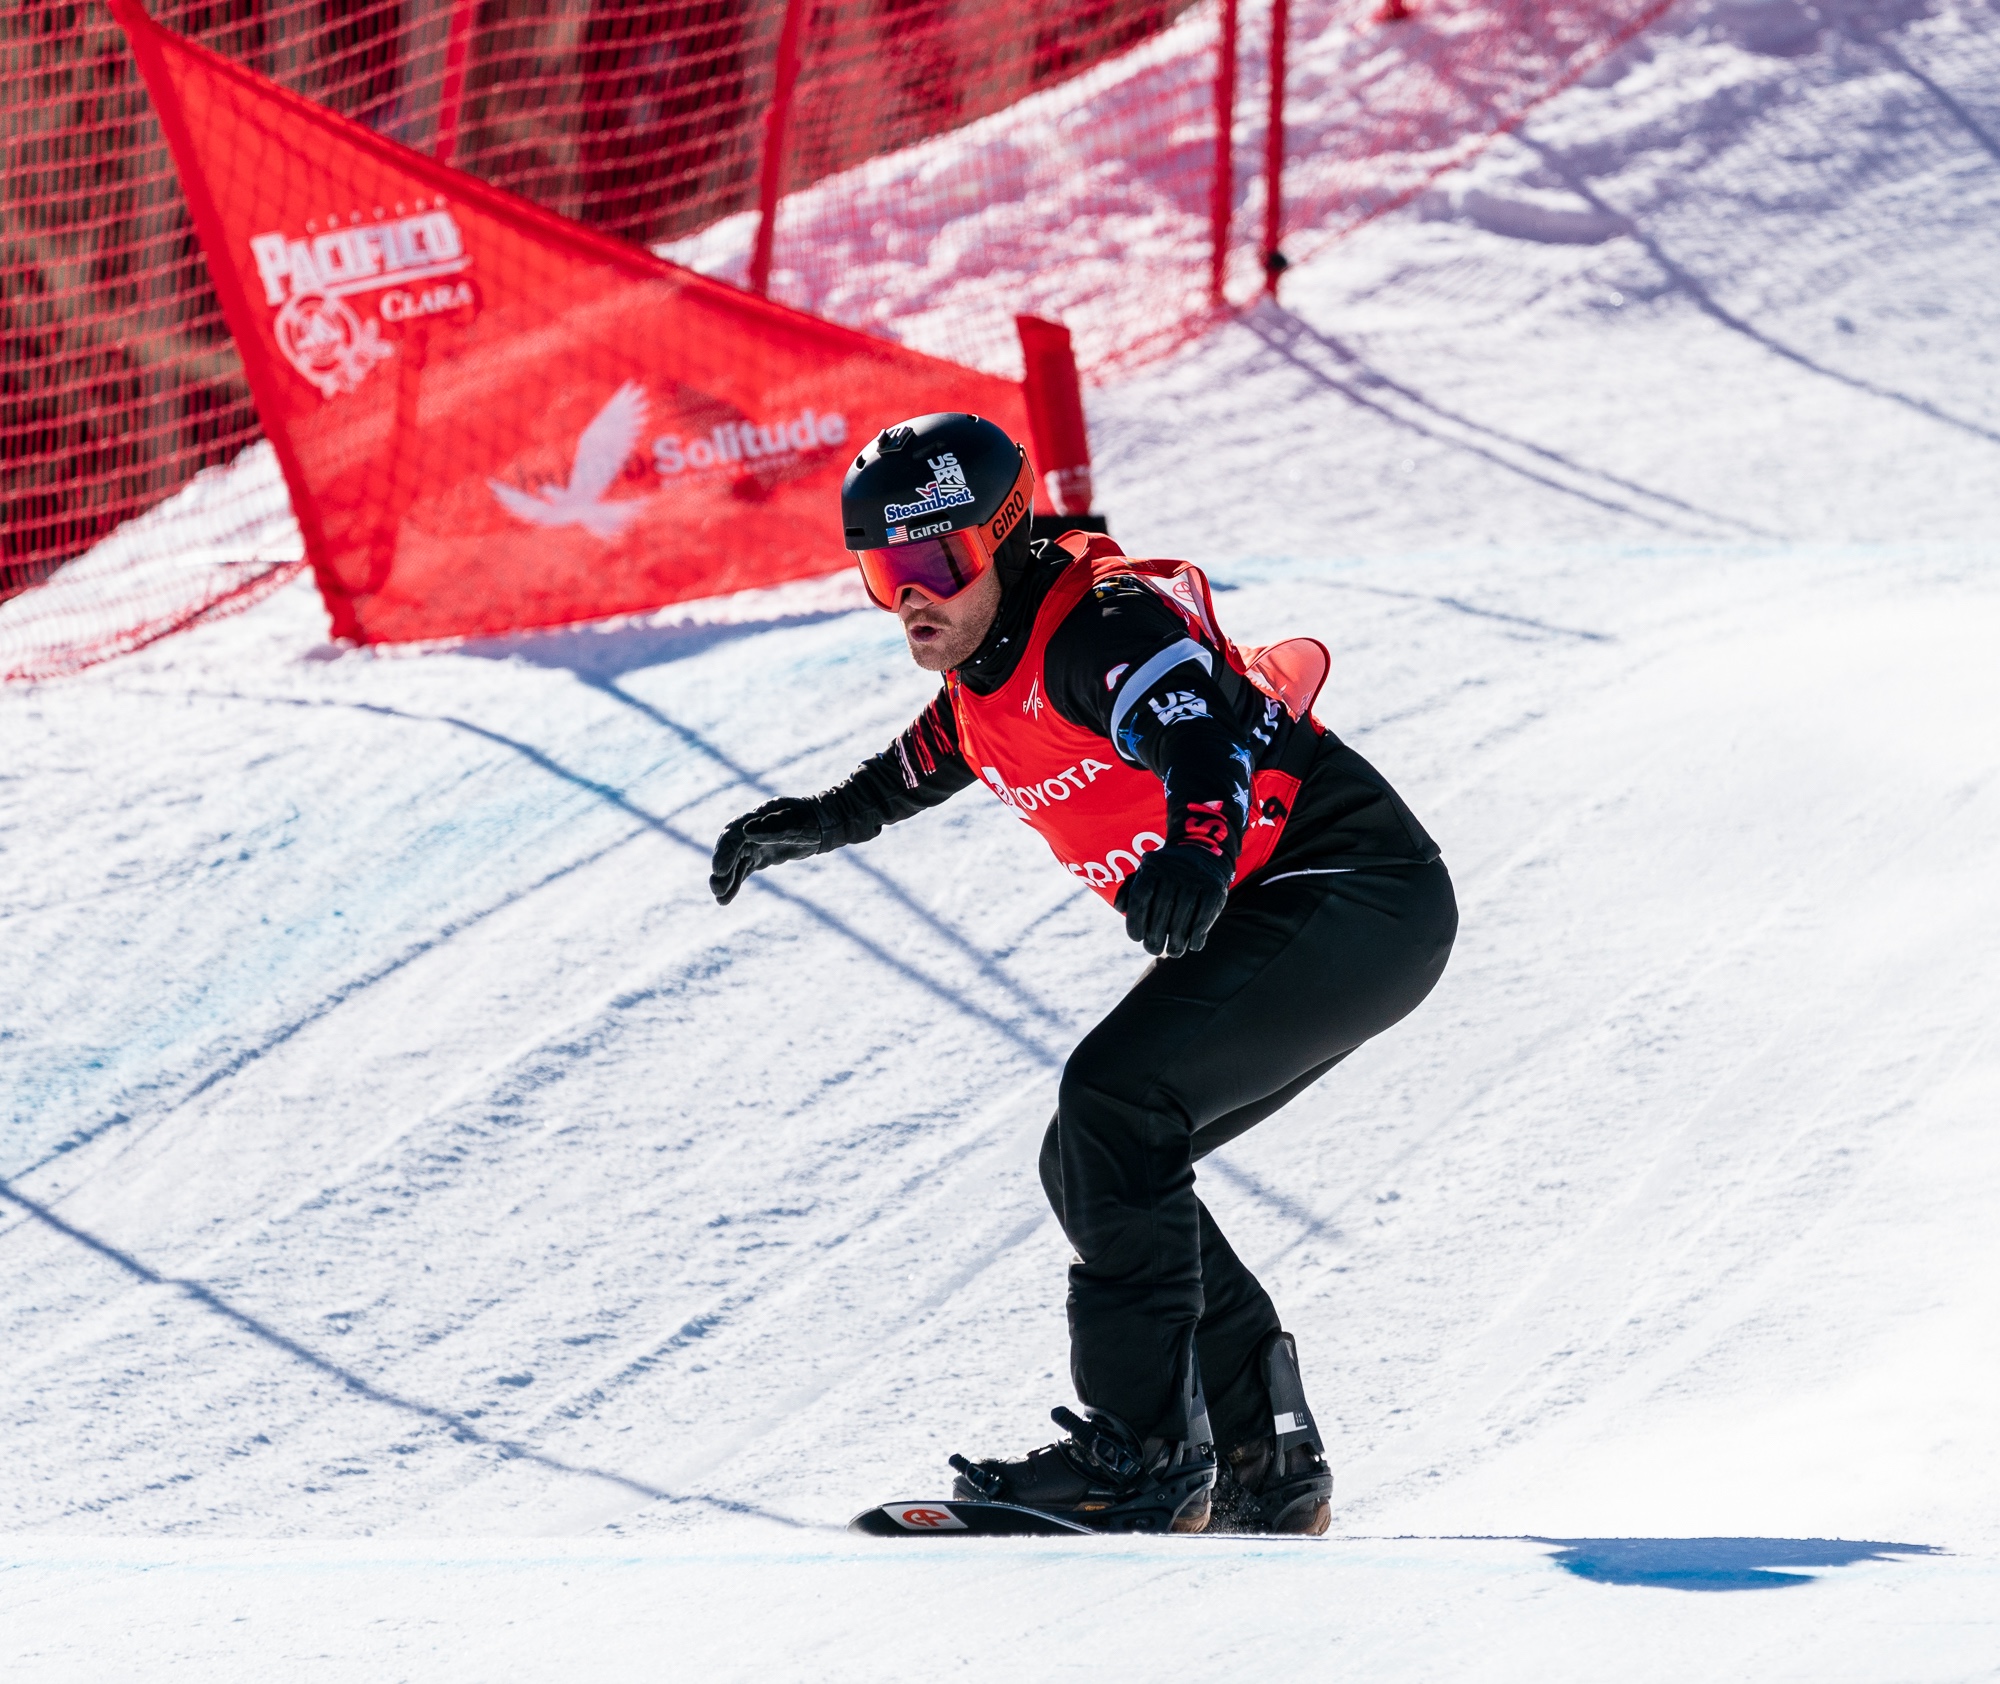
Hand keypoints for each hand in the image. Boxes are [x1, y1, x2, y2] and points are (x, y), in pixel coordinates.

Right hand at [710, 797, 823, 904]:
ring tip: (719, 898)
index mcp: (757, 817)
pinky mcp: (759, 856)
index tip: (719, 870)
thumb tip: (746, 831)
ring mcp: (754, 843)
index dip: (725, 852)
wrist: (822, 824)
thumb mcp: (796, 823)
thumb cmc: (810, 820)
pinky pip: (743, 870)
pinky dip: (735, 884)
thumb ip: (773, 827)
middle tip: (716, 889)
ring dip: (726, 880)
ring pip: (735, 862)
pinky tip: (726, 899)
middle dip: (722, 869)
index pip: (734, 834)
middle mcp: (751, 829)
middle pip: (730, 849)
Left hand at [1114, 846, 1231, 957]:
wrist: (1202, 851)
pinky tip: (1194, 945)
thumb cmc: (1166, 872)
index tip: (1136, 938)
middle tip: (1153, 949)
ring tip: (1173, 952)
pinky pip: (1204, 916)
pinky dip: (1198, 934)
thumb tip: (1121, 908)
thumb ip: (1130, 890)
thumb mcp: (1146, 873)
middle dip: (1155, 935)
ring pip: (1183, 915)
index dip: (1136, 921)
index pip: (1141, 897)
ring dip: (1178, 940)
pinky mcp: (1215, 887)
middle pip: (1162, 909)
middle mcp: (1174, 870)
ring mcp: (1196, 878)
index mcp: (1152, 866)